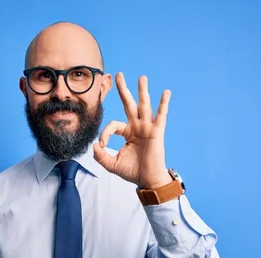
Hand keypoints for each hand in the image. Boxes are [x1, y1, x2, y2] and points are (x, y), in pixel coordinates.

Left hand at [93, 73, 172, 188]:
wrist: (147, 180)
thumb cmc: (132, 172)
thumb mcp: (111, 164)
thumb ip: (101, 156)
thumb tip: (94, 146)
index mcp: (127, 132)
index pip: (113, 125)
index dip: (105, 134)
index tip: (102, 146)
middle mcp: (137, 127)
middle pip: (129, 104)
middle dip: (123, 90)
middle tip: (118, 74)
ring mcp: (147, 128)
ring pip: (144, 106)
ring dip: (142, 91)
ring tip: (141, 77)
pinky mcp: (156, 132)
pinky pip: (160, 116)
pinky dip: (163, 104)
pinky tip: (166, 92)